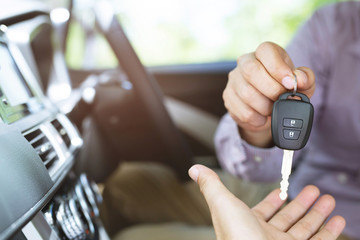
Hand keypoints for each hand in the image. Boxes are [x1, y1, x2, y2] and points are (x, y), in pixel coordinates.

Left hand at [188, 164, 345, 239]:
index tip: (281, 192)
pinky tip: (337, 220)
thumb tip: (194, 169)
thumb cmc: (237, 238)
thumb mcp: (223, 204)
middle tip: (313, 190)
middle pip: (288, 218)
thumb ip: (211, 186)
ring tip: (327, 199)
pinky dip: (329, 231)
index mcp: (248, 225)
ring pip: (305, 228)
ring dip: (317, 213)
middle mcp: (266, 237)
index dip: (272, 200)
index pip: (263, 210)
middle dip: (300, 203)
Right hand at [223, 42, 315, 146]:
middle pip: (251, 71)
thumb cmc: (284, 90)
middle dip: (271, 90)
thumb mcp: (302, 84)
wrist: (266, 108)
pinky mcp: (228, 97)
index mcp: (264, 52)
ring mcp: (234, 80)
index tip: (289, 83)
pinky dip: (257, 119)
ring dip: (265, 107)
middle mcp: (245, 62)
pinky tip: (262, 117)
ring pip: (247, 94)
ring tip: (273, 109)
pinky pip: (242, 111)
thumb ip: (306, 78)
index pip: (266, 51)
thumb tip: (300, 79)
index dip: (278, 67)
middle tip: (281, 99)